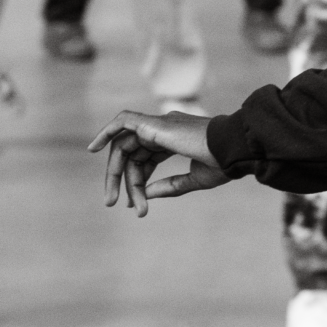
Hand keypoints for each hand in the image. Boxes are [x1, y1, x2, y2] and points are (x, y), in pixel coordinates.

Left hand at [88, 109, 229, 217]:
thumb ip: (170, 186)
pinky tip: (93, 148)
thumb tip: (145, 195)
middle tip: (113, 203)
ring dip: (115, 172)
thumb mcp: (195, 179)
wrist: (234, 149)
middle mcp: (166, 129)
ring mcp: (160, 125)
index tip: (135, 205)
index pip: (147, 158)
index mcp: (176, 139)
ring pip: (124, 145)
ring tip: (112, 197)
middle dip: (121, 179)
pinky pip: (122, 121)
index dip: (137, 180)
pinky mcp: (154, 124)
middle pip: (132, 153)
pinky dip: (106, 131)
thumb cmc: (224, 163)